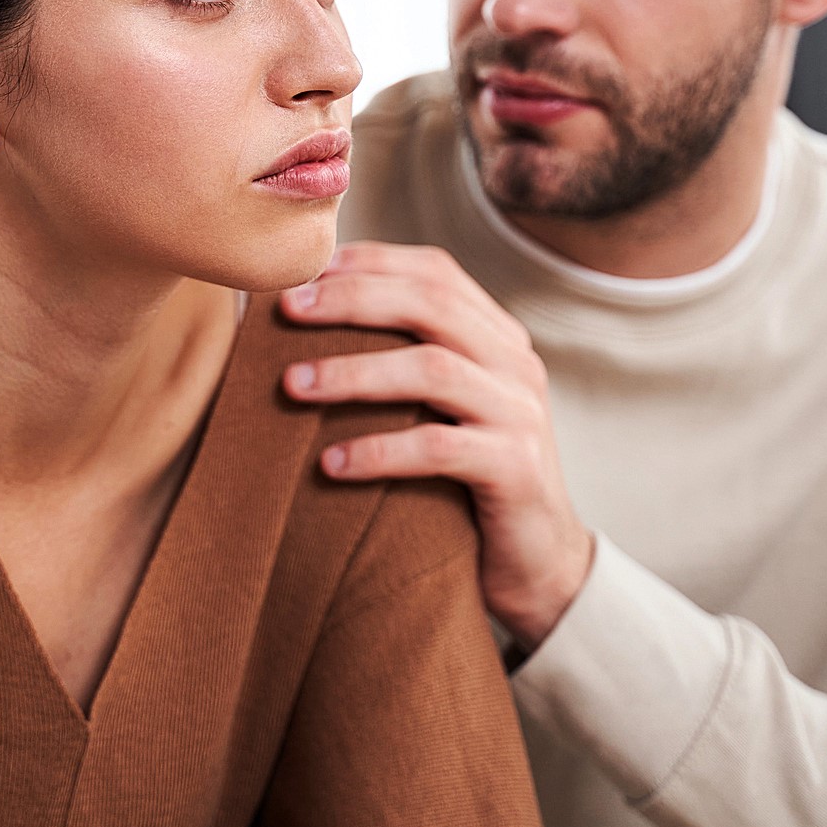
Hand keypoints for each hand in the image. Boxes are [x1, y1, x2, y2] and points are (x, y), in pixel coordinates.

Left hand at [279, 241, 592, 650]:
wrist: (538, 564)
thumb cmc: (465, 482)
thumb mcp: (439, 410)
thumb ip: (399, 363)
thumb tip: (300, 325)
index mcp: (497, 337)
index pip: (435, 271)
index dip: (369, 262)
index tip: (304, 271)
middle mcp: (515, 363)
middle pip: (432, 303)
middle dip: (353, 299)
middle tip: (288, 310)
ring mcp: (519, 413)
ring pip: (433, 368)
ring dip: (354, 371)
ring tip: (293, 385)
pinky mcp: (516, 468)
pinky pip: (439, 448)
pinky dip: (379, 450)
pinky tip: (330, 464)